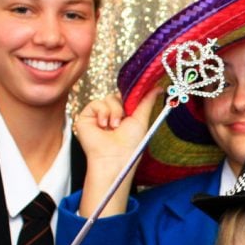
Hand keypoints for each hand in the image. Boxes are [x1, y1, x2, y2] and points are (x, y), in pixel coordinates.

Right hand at [74, 88, 159, 216]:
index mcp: (126, 116)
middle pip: (118, 96)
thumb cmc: (130, 144)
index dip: (132, 97)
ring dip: (115, 112)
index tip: (138, 94)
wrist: (113, 157)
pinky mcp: (87, 117)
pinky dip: (102, 112)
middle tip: (125, 119)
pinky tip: (103, 126)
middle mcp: (112, 115)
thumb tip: (158, 87)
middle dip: (124, 106)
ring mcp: (99, 116)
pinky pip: (96, 103)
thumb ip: (147, 101)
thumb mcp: (142, 119)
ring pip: (109, 98)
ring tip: (114, 127)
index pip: (127, 98)